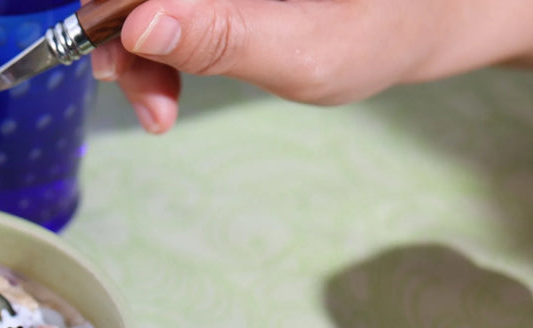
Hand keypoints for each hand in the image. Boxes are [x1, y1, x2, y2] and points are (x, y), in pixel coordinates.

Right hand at [87, 0, 491, 132]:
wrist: (419, 19)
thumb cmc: (381, 31)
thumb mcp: (307, 52)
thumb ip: (224, 38)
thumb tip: (141, 26)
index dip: (114, 8)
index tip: (116, 58)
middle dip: (123, 37)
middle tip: (150, 104)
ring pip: (145, 1)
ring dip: (135, 53)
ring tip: (160, 111)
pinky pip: (163, 8)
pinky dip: (153, 48)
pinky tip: (165, 91)